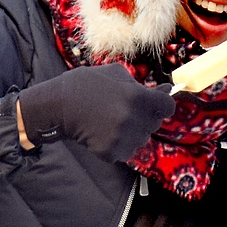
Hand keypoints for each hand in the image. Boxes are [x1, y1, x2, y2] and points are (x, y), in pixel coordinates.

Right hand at [15, 64, 175, 162]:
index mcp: (137, 97)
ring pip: (141, 139)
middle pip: (154, 124)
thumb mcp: (116, 74)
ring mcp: (123, 138)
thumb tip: (167, 90)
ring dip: (133, 132)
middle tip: (124, 110)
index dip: (162, 105)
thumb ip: (142, 85)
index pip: (168, 107)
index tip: (155, 104)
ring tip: (112, 122)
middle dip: (145, 117)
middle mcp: (133, 119)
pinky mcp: (111, 152)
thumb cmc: (87, 84)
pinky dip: (119, 145)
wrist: (59, 105)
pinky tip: (104, 133)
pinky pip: (126, 151)